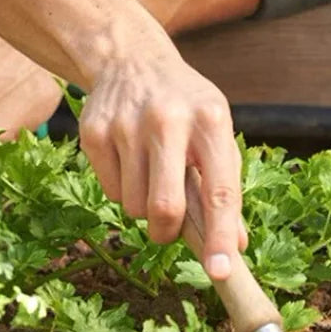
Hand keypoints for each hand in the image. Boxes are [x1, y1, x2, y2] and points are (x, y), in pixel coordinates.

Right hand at [77, 39, 245, 280]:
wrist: (133, 60)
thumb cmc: (186, 105)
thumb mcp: (215, 131)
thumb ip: (226, 185)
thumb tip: (234, 246)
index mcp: (210, 118)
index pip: (219, 189)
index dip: (220, 235)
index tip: (220, 271)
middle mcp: (169, 118)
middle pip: (166, 206)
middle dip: (169, 232)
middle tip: (171, 229)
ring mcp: (127, 124)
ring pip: (136, 206)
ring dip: (146, 208)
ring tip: (153, 173)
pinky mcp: (95, 132)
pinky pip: (112, 192)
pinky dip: (125, 190)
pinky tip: (131, 159)